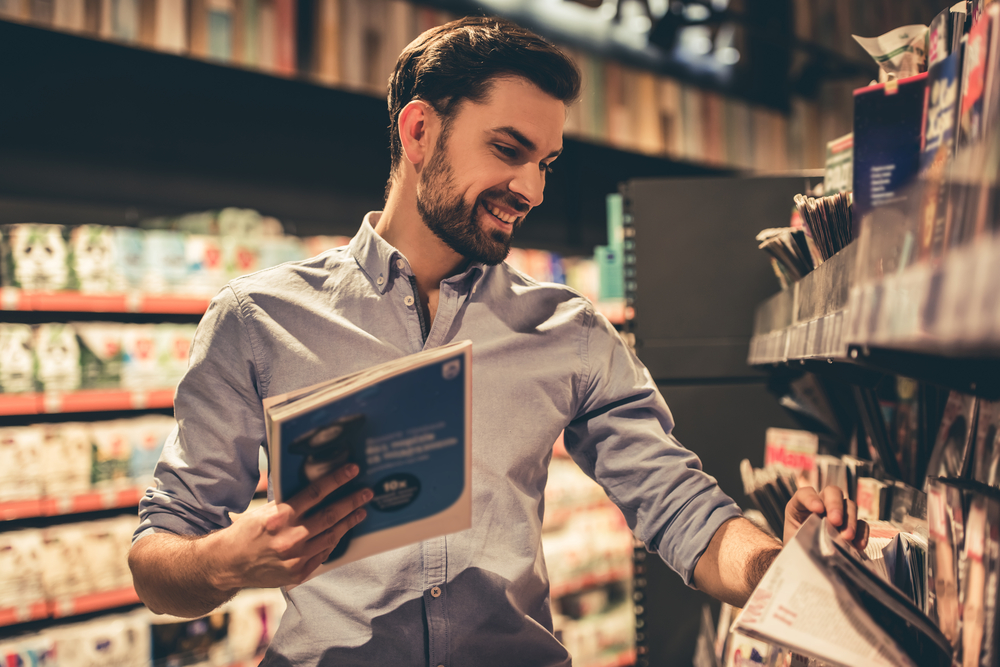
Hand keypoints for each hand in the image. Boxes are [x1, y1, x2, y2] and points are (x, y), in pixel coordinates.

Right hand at [209, 463, 370, 588]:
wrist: (227, 565)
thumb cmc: (245, 533)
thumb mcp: (262, 510)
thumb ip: (287, 502)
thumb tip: (314, 486)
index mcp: (280, 516)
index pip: (316, 493)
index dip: (337, 480)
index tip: (353, 470)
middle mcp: (290, 537)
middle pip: (330, 515)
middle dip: (352, 501)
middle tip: (367, 492)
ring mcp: (296, 558)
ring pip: (332, 536)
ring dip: (349, 522)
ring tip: (361, 511)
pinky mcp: (298, 573)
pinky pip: (323, 555)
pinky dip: (334, 542)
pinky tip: (341, 532)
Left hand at [784, 485, 867, 549]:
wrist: (805, 566)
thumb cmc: (796, 551)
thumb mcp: (793, 544)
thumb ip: (800, 539)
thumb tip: (812, 545)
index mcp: (800, 506)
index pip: (805, 493)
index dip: (811, 498)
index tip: (817, 510)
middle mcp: (821, 505)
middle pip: (832, 492)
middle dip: (835, 505)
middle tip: (835, 521)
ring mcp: (838, 514)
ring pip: (849, 505)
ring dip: (850, 520)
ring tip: (847, 537)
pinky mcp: (852, 528)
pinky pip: (862, 524)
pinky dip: (862, 533)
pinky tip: (859, 545)